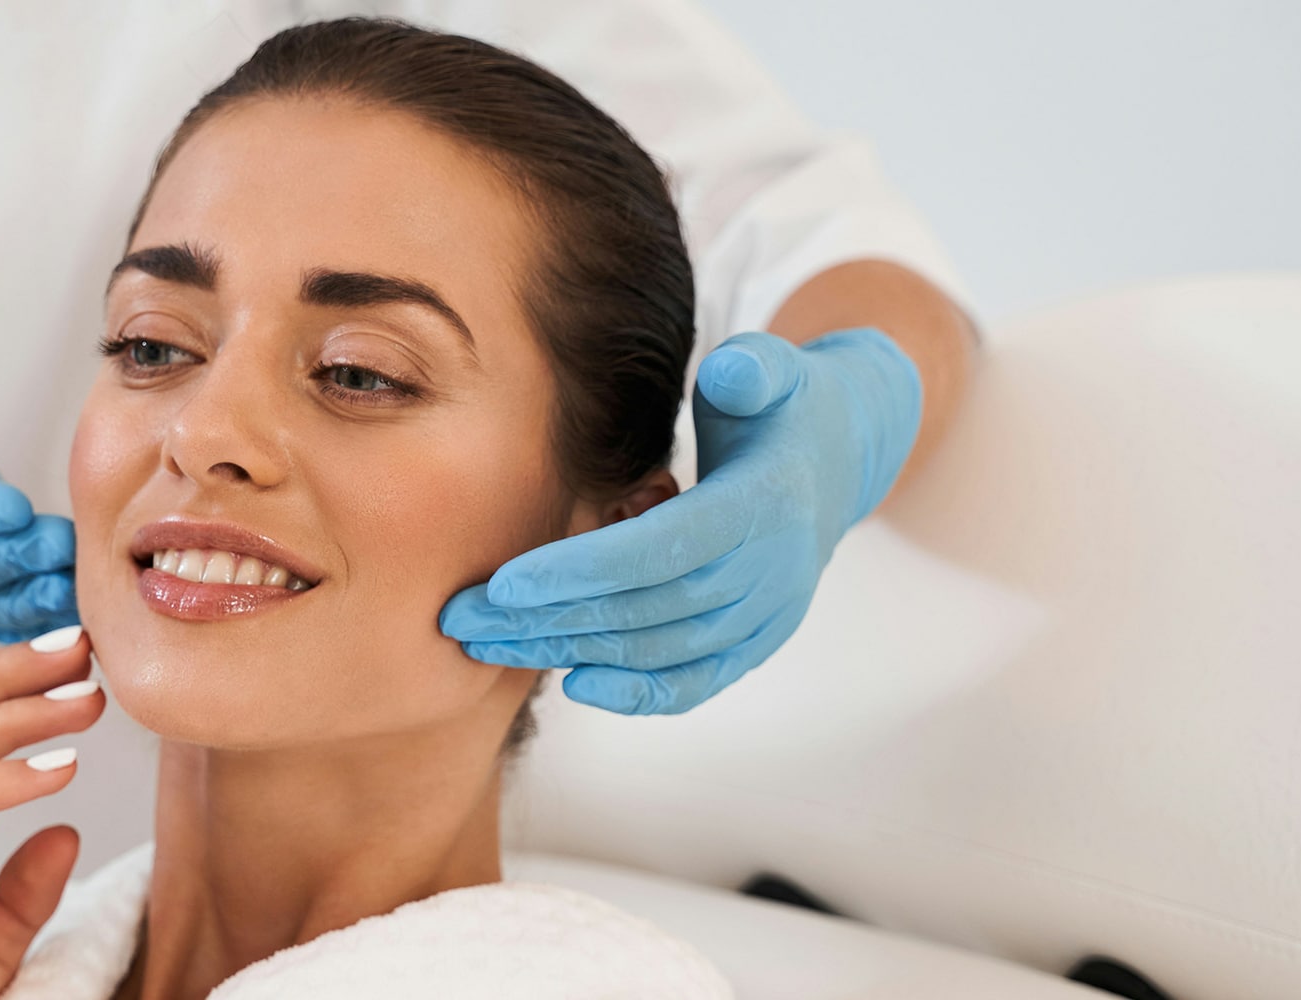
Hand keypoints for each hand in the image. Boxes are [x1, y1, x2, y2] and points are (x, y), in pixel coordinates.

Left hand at [440, 328, 920, 714]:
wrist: (836, 461)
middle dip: (550, 620)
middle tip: (463, 620)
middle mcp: (772, 570)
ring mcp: (769, 615)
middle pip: (648, 611)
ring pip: (661, 653)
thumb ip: (753, 370)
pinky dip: (638, 693)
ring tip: (488, 645)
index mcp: (764, 504)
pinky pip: (697, 682)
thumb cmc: (779, 405)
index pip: (661, 550)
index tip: (504, 584)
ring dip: (571, 654)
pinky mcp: (759, 642)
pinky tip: (571, 683)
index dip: (581, 571)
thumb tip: (733, 373)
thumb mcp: (773, 372)